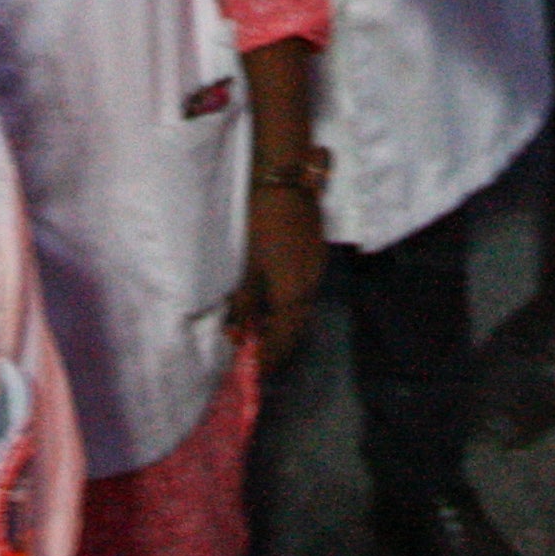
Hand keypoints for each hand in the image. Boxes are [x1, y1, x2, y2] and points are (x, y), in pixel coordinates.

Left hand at [225, 181, 327, 366]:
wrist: (287, 185)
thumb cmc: (262, 224)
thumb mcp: (250, 265)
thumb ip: (247, 302)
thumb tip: (237, 334)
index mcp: (294, 292)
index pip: (284, 337)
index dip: (270, 356)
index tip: (254, 370)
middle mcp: (311, 287)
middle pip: (296, 328)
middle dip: (277, 346)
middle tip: (256, 357)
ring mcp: (316, 272)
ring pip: (301, 312)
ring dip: (282, 327)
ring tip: (260, 333)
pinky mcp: (316, 259)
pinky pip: (304, 295)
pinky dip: (288, 308)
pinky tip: (272, 305)